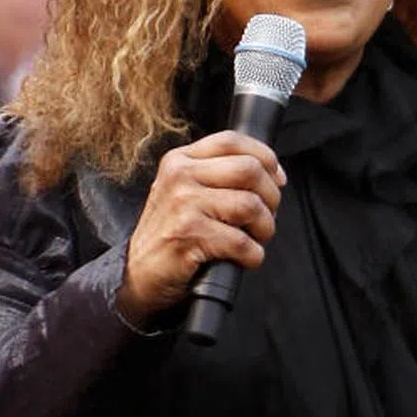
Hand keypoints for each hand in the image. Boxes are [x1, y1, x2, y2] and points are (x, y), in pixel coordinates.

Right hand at [117, 130, 285, 325]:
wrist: (139, 275)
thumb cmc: (170, 235)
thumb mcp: (184, 192)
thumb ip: (219, 176)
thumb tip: (273, 174)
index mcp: (180, 160)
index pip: (232, 141)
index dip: (265, 158)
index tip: (277, 179)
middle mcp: (180, 176)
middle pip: (249, 169)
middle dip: (271, 197)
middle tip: (266, 217)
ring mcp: (183, 204)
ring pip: (250, 205)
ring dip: (265, 228)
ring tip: (256, 239)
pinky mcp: (188, 235)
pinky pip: (241, 242)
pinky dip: (253, 255)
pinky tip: (244, 258)